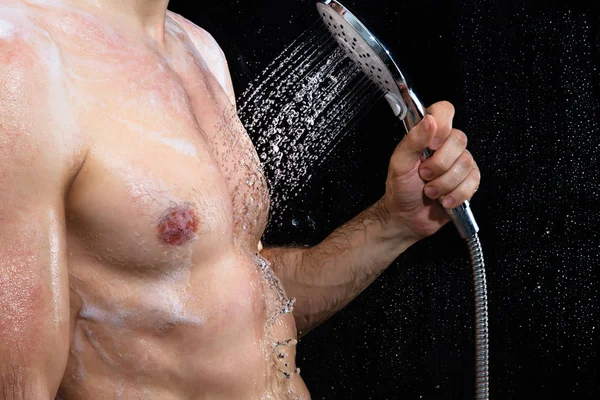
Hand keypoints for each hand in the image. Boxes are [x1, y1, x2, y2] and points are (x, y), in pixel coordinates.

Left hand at [382, 101, 480, 240]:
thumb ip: (413, 140)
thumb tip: (430, 120)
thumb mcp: (399, 163)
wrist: (407, 217)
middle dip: (439, 164)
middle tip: (423, 175)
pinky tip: (443, 200)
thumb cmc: (400, 188)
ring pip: (466, 163)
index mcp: (427, 135)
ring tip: (430, 191)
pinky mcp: (468, 181)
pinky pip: (473, 182)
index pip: (444, 111)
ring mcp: (459, 163)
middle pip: (459, 139)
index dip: (443, 124)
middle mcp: (446, 146)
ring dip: (444, 183)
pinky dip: (456, 194)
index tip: (432, 143)